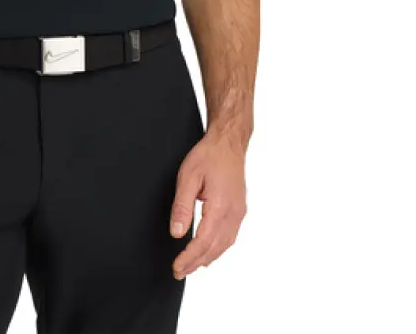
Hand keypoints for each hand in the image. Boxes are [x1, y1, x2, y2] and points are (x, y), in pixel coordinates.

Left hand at [169, 129, 247, 279]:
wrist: (228, 143)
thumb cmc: (208, 156)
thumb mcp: (188, 177)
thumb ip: (182, 207)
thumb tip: (176, 233)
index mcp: (220, 207)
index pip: (203, 242)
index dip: (189, 258)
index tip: (176, 267)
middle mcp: (233, 214)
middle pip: (214, 248)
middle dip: (196, 262)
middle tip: (179, 272)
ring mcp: (239, 213)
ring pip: (224, 245)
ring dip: (207, 258)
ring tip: (191, 266)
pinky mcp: (239, 210)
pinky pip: (230, 237)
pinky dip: (218, 248)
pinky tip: (209, 251)